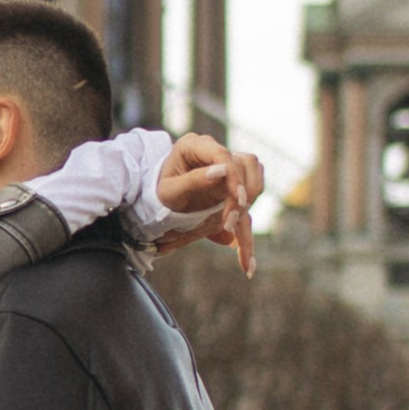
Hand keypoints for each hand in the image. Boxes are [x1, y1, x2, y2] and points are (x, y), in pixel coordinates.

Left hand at [155, 135, 263, 276]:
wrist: (154, 201)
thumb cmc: (156, 193)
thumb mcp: (169, 191)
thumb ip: (194, 180)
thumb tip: (223, 171)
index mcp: (196, 146)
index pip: (225, 155)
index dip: (235, 177)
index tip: (239, 199)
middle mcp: (215, 152)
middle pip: (246, 166)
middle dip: (243, 196)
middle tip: (228, 223)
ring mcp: (227, 169)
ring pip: (254, 181)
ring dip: (248, 209)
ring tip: (233, 235)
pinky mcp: (232, 188)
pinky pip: (247, 206)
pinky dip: (246, 233)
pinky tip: (246, 263)